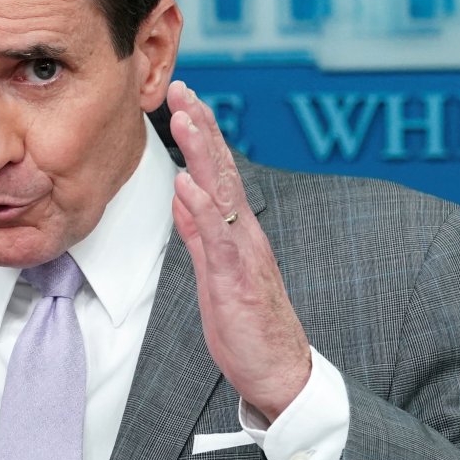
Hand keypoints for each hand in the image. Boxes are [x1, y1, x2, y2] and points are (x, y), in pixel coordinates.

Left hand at [167, 81, 310, 421]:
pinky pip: (217, 239)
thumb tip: (181, 196)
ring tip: (186, 118)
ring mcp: (243, 254)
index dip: (201, 134)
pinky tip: (186, 184)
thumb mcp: (214, 272)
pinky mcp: (236, 279)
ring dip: (203, 154)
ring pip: (222, 194)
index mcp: (238, 232)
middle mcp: (244, 234)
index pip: (217, 173)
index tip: (185, 99)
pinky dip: (202, 209)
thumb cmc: (247, 326)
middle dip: (203, 127)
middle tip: (184, 88)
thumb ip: (199, 234)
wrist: (278, 371)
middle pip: (222, 171)